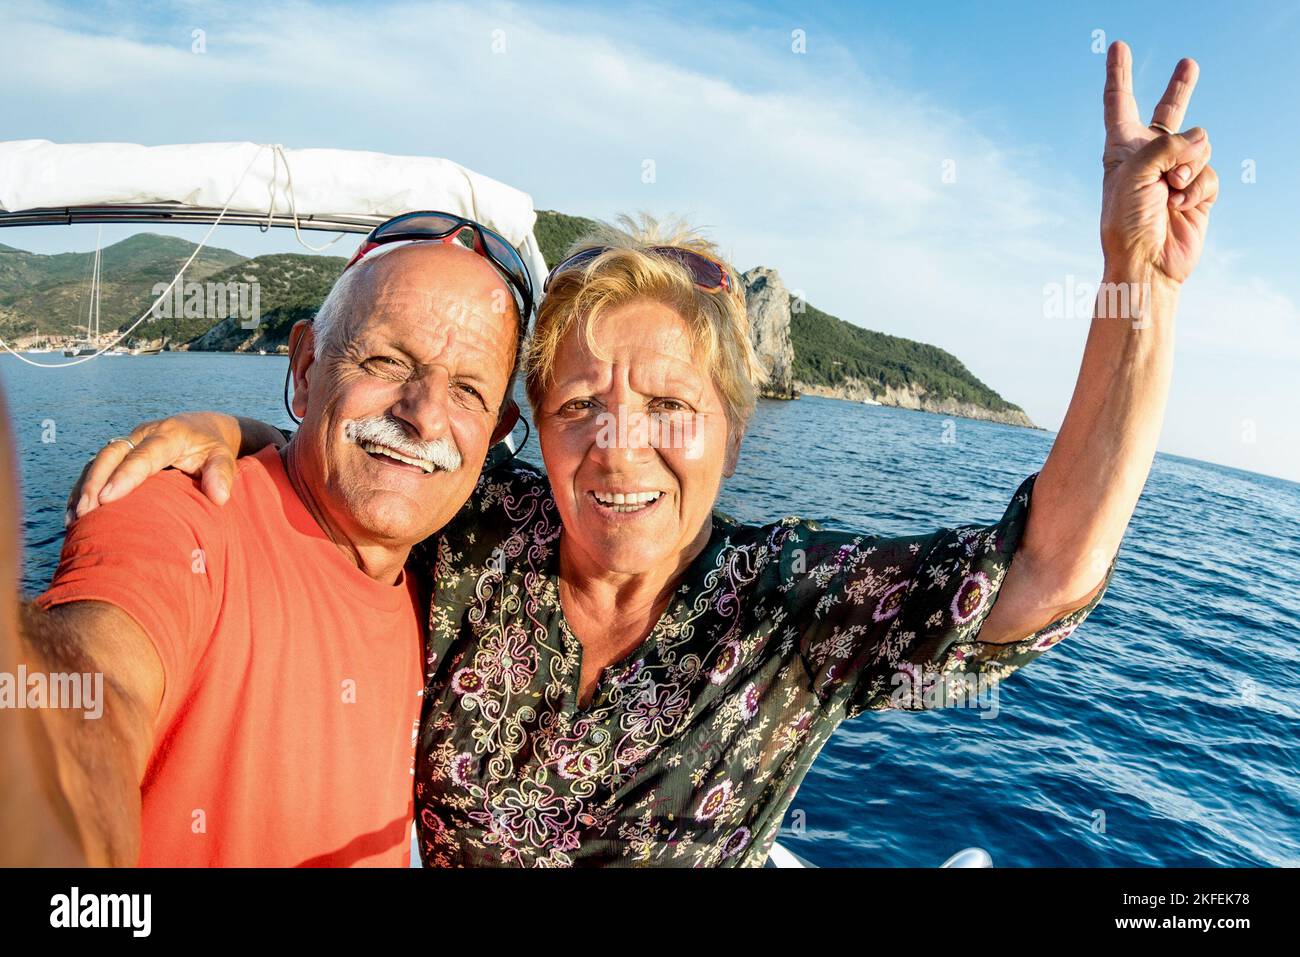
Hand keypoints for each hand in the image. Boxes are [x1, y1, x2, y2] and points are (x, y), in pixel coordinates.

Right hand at [66, 411, 242, 523]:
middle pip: (112, 454)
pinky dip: (82, 488)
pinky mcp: (121, 452)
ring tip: (74, 519)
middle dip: (95, 482)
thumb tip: (219, 498)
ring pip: (98, 460)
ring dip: (83, 488)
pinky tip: (73, 513)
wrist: (203, 428)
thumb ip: (222, 474)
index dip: (124, 476)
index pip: (143, 455)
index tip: (107, 498)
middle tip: (85, 512)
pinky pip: (96, 467)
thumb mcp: (223, 457)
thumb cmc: (213, 448)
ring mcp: (129, 441)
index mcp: (169, 434)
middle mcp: (143, 434)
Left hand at [1099, 41, 1218, 284]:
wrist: (1146, 264)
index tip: (1117, 47)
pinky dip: (1198, 187)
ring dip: (1187, 165)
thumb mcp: (1134, 172)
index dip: (1119, 75)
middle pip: (1167, 113)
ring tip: (1170, 189)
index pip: (1119, 103)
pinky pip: (1208, 172)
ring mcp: (1174, 172)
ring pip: (1199, 143)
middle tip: (1189, 63)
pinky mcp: (1197, 191)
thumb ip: (1166, 144)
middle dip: (1179, 89)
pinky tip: (1181, 205)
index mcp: (1120, 148)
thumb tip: (1200, 139)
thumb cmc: (1127, 221)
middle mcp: (1147, 156)